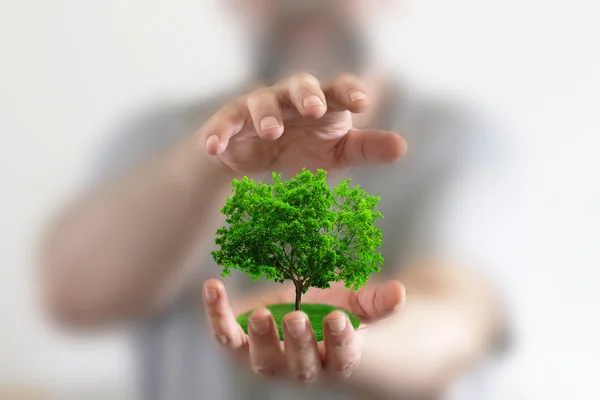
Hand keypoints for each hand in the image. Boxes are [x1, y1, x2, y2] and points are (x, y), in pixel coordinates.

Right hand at [199, 73, 406, 175]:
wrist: (255, 162)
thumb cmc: (303, 151)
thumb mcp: (337, 154)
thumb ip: (366, 149)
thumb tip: (402, 146)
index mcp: (323, 103)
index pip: (339, 88)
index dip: (350, 92)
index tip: (361, 104)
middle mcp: (291, 99)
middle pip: (300, 84)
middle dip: (307, 94)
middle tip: (314, 109)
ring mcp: (260, 107)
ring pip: (261, 101)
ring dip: (266, 114)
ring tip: (272, 133)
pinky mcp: (232, 122)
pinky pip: (225, 123)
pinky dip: (219, 133)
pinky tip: (215, 146)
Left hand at [201, 278, 404, 385]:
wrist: (309, 321)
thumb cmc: (343, 314)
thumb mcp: (363, 305)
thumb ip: (379, 303)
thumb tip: (401, 292)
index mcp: (338, 358)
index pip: (343, 358)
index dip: (340, 342)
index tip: (338, 320)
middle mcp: (304, 366)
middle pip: (299, 367)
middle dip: (297, 344)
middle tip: (294, 319)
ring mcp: (271, 357)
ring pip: (261, 362)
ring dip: (258, 340)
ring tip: (259, 315)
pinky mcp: (244, 343)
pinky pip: (227, 335)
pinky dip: (217, 315)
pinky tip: (212, 287)